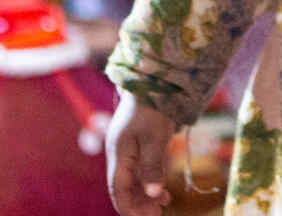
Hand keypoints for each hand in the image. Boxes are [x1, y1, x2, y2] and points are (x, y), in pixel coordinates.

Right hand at [107, 89, 173, 215]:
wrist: (155, 79)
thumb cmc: (154, 107)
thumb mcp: (155, 138)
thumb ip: (152, 166)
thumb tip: (152, 194)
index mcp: (119, 153)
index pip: (117, 189)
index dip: (128, 206)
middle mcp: (121, 153)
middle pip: (125, 186)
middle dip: (139, 203)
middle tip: (157, 214)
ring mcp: (130, 147)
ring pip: (134, 179)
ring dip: (146, 194)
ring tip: (163, 204)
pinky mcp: (140, 142)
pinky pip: (142, 168)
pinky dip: (151, 181)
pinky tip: (163, 190)